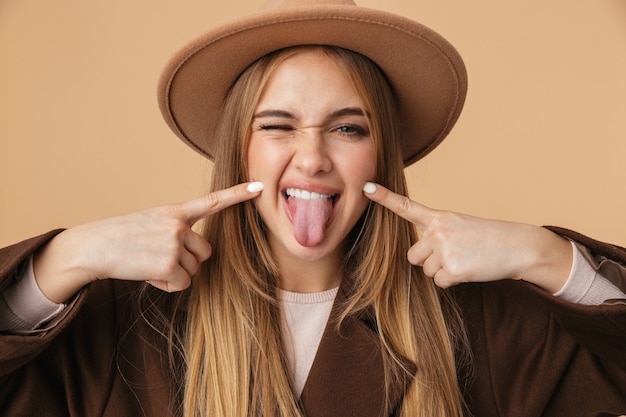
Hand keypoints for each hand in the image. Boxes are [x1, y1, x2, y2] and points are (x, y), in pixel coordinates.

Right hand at [34, 182, 262, 301]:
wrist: (92, 247)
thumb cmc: (121, 237)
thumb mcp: (151, 223)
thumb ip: (176, 231)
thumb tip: (194, 258)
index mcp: (175, 212)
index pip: (213, 201)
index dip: (238, 194)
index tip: (260, 187)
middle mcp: (179, 225)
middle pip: (206, 253)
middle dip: (188, 261)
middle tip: (159, 257)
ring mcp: (175, 243)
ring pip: (194, 270)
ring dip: (175, 274)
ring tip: (149, 264)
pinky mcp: (169, 264)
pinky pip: (182, 284)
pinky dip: (166, 285)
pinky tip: (148, 274)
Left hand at [363, 182, 571, 290]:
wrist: (520, 246)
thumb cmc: (491, 238)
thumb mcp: (461, 227)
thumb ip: (437, 235)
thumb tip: (419, 258)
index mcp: (440, 217)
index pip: (407, 207)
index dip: (385, 198)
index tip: (367, 187)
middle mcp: (438, 231)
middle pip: (413, 256)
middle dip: (429, 261)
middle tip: (455, 255)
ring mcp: (444, 250)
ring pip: (426, 272)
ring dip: (443, 272)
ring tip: (466, 260)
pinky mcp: (452, 269)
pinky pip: (440, 283)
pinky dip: (453, 282)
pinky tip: (470, 270)